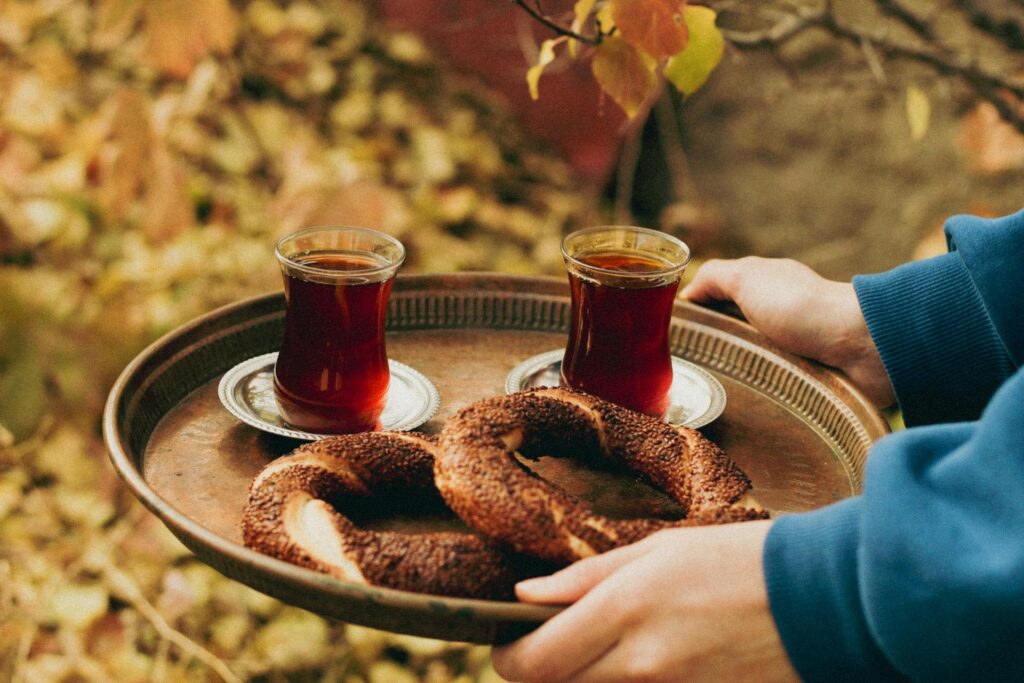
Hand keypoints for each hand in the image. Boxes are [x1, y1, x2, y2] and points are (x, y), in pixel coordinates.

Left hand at [491, 521, 798, 682]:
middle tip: (553, 639)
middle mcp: (640, 666)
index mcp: (624, 612)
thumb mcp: (657, 550)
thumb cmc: (738, 561)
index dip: (508, 657)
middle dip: (542, 667)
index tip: (508, 642)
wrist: (821, 602)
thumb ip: (586, 576)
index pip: (534, 662)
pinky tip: (645, 656)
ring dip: (584, 675)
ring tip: (603, 642)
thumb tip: (529, 593)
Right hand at [680, 257, 895, 407]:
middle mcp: (780, 322)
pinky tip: (743, 413)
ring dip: (736, 385)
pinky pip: (776, 397)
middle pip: (734, 340)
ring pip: (752, 371)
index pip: (721, 305)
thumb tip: (687, 293)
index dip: (698, 320)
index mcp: (766, 293)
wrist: (861, 345)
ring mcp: (795, 355)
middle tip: (687, 380)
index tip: (671, 343)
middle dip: (712, 358)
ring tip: (710, 404)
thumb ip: (715, 277)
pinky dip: (762, 403)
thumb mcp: (748, 278)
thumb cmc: (802, 308)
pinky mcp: (809, 386)